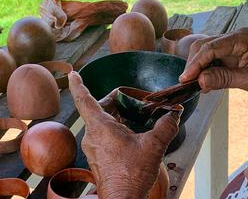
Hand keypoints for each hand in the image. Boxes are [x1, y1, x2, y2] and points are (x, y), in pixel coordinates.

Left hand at [68, 71, 182, 198]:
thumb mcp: (153, 146)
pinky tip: (131, 131)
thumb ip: (166, 126)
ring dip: (116, 114)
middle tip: (131, 98)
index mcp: (100, 127)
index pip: (85, 99)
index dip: (78, 84)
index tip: (73, 73)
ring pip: (101, 121)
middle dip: (114, 100)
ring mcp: (93, 146)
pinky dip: (115, 127)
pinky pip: (103, 133)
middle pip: (98, 108)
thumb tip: (174, 114)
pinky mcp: (98, 155)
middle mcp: (92, 135)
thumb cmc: (132, 175)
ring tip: (135, 114)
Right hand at [180, 28, 247, 98]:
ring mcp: (231, 46)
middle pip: (204, 47)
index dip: (196, 63)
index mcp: (242, 38)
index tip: (186, 78)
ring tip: (194, 84)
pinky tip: (204, 83)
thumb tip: (200, 80)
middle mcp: (234, 38)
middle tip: (187, 82)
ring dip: (198, 68)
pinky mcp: (230, 55)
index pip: (211, 47)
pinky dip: (205, 71)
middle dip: (193, 64)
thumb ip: (224, 79)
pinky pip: (212, 61)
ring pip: (205, 53)